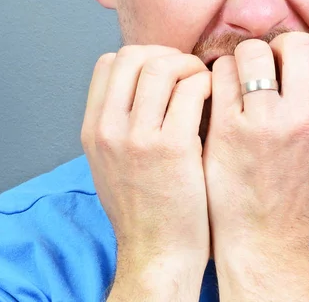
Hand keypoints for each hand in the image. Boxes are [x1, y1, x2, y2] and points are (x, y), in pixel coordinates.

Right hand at [81, 46, 210, 296]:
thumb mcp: (111, 162)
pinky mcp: (173, 149)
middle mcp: (110, 129)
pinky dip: (207, 84)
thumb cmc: (143, 208)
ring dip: (190, 66)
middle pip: (134, 55)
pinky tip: (215, 98)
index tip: (165, 70)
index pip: (109, 62)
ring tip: (203, 83)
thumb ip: (119, 121)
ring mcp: (139, 138)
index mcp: (93, 129)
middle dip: (166, 54)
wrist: (157, 254)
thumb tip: (142, 82)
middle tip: (187, 71)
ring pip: (163, 66)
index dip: (142, 57)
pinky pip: (191, 90)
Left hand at [203, 33, 308, 260]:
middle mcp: (301, 117)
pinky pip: (223, 74)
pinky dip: (222, 72)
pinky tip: (224, 89)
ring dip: (248, 56)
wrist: (264, 241)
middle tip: (270, 65)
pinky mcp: (227, 129)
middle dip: (280, 46)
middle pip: (293, 42)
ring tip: (245, 76)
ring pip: (254, 51)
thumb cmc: (305, 203)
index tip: (296, 67)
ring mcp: (262, 122)